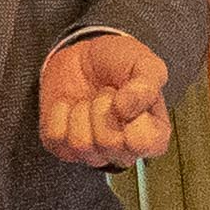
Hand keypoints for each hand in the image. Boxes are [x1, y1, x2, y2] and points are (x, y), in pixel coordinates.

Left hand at [35, 30, 171, 167]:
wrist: (82, 56)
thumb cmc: (118, 63)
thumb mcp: (144, 62)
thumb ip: (146, 84)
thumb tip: (126, 108)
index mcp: (153, 135)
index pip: (146, 142)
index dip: (133, 115)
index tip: (128, 94)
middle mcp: (124, 151)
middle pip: (109, 143)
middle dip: (102, 107)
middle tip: (106, 92)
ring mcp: (93, 153)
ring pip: (81, 144)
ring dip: (81, 111)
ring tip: (89, 99)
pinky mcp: (64, 148)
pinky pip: (56, 137)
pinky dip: (59, 113)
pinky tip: (71, 105)